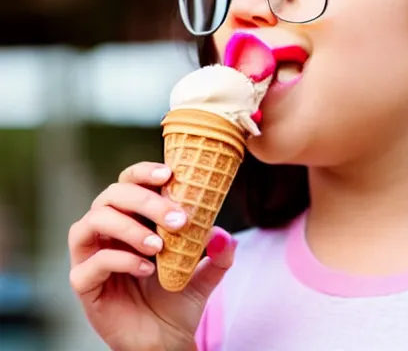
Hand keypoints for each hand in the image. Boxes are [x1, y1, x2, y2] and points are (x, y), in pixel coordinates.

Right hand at [68, 162, 235, 350]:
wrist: (164, 341)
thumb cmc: (177, 298)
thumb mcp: (205, 274)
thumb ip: (218, 254)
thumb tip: (224, 235)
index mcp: (131, 217)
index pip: (129, 181)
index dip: (144, 172)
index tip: (171, 174)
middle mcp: (107, 231)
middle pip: (111, 194)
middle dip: (145, 200)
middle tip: (178, 219)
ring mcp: (92, 255)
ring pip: (93, 221)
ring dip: (128, 227)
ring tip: (159, 246)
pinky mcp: (84, 283)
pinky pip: (93, 262)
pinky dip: (121, 259)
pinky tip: (147, 269)